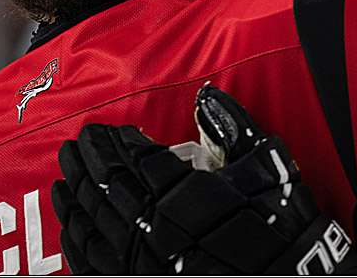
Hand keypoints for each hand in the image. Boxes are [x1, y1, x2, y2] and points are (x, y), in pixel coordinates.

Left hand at [51, 85, 356, 273]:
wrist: (293, 275)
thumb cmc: (282, 222)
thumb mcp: (266, 165)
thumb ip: (232, 128)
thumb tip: (207, 97)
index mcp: (184, 192)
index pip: (135, 160)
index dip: (114, 143)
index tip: (103, 130)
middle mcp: (157, 227)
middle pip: (109, 189)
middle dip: (88, 165)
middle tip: (73, 146)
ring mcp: (145, 261)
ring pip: (96, 226)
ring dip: (76, 200)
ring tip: (64, 180)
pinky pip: (97, 264)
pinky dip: (78, 245)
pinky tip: (71, 229)